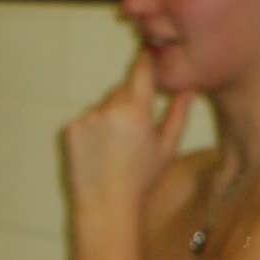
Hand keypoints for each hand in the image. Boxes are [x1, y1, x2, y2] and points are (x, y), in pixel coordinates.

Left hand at [64, 53, 192, 206]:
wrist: (107, 206)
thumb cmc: (142, 180)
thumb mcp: (167, 148)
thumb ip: (178, 115)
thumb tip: (188, 89)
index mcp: (136, 110)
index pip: (141, 72)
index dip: (144, 61)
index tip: (147, 53)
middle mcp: (109, 108)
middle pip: (121, 91)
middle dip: (129, 103)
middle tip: (135, 133)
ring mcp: (87, 117)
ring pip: (103, 106)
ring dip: (110, 118)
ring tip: (115, 149)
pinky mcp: (71, 128)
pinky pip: (87, 120)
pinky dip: (93, 131)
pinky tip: (99, 153)